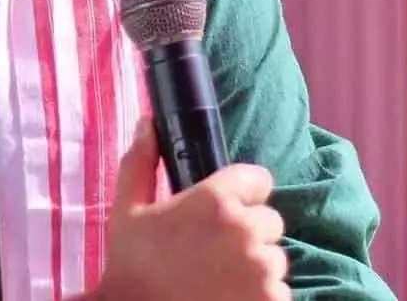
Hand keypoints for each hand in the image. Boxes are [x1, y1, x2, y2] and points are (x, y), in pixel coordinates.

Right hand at [94, 119, 290, 300]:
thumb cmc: (131, 266)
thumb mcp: (127, 209)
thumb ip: (141, 162)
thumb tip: (147, 123)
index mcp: (215, 200)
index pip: (259, 179)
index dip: (243, 194)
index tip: (225, 210)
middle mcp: (244, 229)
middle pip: (268, 221)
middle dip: (248, 234)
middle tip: (215, 252)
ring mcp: (262, 269)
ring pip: (274, 258)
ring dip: (255, 267)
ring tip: (220, 279)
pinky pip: (279, 290)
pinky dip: (260, 296)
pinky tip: (229, 297)